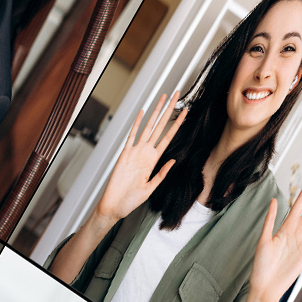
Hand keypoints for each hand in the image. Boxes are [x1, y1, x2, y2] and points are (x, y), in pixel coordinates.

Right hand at [93, 81, 186, 229]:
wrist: (114, 206)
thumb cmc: (130, 199)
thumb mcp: (151, 188)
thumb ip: (162, 173)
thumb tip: (173, 160)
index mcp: (154, 160)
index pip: (168, 137)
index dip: (178, 124)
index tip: (186, 112)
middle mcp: (146, 153)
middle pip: (160, 127)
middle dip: (169, 110)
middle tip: (177, 95)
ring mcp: (135, 152)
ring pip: (148, 127)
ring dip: (156, 112)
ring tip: (164, 98)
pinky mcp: (124, 155)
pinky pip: (131, 136)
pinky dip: (136, 125)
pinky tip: (142, 114)